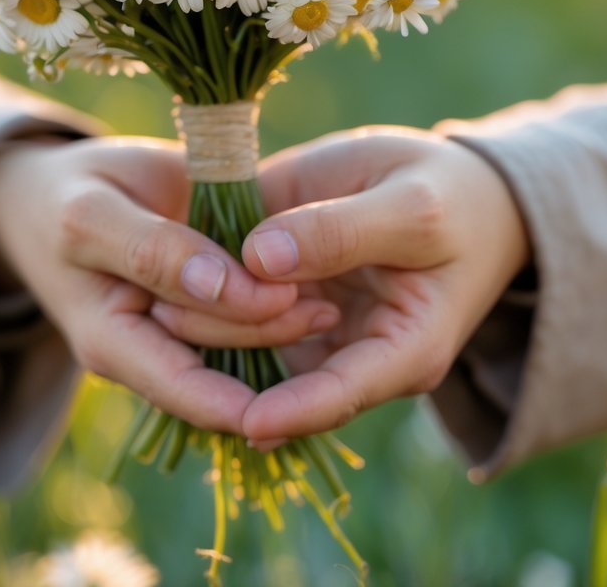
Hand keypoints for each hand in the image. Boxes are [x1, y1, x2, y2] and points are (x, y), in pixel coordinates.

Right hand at [0, 136, 339, 432]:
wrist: (48, 192)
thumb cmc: (66, 199)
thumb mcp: (94, 216)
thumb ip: (154, 250)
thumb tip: (219, 285)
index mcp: (112, 340)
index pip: (183, 388)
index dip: (239, 393)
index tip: (294, 378)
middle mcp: (146, 349)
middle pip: (219, 360)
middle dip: (271, 338)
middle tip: (325, 307)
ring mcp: (171, 327)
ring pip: (236, 341)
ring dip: (283, 324)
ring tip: (330, 300)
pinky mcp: (194, 301)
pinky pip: (237, 313)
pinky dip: (273, 300)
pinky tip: (315, 286)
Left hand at [152, 129, 529, 441]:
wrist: (453, 185)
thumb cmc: (449, 199)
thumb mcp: (411, 208)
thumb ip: (342, 232)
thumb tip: (261, 259)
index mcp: (399, 351)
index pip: (342, 396)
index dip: (294, 411)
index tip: (246, 420)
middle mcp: (346, 348)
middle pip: (281, 373)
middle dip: (225, 348)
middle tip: (165, 314)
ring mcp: (312, 316)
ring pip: (250, 339)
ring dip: (205, 321)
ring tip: (153, 298)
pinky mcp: (284, 279)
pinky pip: (240, 296)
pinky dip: (206, 287)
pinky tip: (163, 276)